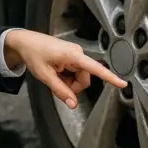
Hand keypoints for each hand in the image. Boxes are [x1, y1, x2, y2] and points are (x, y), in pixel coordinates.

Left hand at [5, 29, 126, 108]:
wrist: (24, 42)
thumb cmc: (33, 54)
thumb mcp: (45, 76)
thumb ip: (61, 91)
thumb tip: (73, 104)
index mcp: (73, 56)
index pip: (95, 69)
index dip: (110, 77)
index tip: (122, 84)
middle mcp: (77, 53)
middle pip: (84, 79)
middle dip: (72, 86)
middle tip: (55, 82)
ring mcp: (75, 54)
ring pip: (79, 77)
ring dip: (68, 82)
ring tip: (54, 75)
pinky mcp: (71, 56)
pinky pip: (74, 72)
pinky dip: (66, 76)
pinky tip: (56, 71)